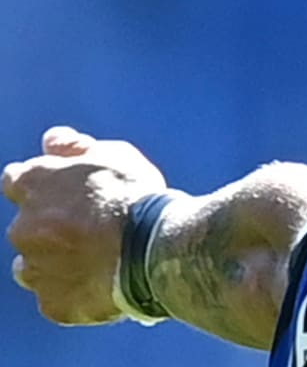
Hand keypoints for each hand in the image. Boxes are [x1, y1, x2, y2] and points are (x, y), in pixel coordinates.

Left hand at [3, 126, 166, 324]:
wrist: (154, 249)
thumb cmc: (136, 196)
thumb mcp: (115, 154)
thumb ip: (76, 147)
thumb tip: (52, 140)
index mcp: (33, 184)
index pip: (17, 180)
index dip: (43, 185)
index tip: (65, 190)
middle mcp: (22, 227)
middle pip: (28, 226)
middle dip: (51, 226)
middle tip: (93, 226)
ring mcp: (35, 268)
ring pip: (34, 265)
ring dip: (55, 260)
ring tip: (97, 258)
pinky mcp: (52, 303)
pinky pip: (57, 297)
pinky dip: (75, 290)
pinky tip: (103, 280)